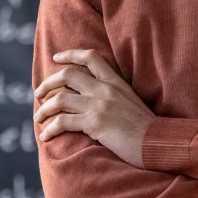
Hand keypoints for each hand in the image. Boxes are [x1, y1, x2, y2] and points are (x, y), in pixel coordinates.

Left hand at [34, 49, 153, 167]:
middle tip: (38, 93)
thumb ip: (113, 95)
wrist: (158, 143)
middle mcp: (105, 89)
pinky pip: (63, 122)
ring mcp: (99, 105)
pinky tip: (45, 136)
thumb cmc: (145, 128)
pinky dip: (50, 128)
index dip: (70, 54)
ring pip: (60, 100)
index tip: (56, 58)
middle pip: (67, 75)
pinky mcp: (95, 123)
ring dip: (43, 109)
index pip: (91, 57)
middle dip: (47, 83)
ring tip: (38, 118)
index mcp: (115, 82)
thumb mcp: (130, 102)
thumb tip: (91, 97)